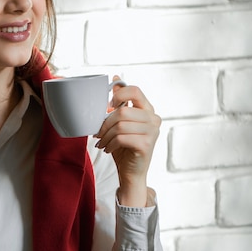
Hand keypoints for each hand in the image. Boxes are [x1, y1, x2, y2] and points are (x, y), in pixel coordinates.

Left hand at [94, 76, 160, 206]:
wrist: (131, 172)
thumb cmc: (124, 146)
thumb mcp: (120, 121)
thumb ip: (120, 102)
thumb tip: (116, 78)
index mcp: (147, 109)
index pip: (134, 90)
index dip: (118, 95)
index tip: (107, 107)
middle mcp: (153, 118)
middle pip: (122, 111)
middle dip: (105, 123)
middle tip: (98, 133)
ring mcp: (152, 131)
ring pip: (120, 125)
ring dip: (106, 135)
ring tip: (102, 142)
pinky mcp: (146, 144)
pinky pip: (121, 138)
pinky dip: (110, 144)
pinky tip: (108, 148)